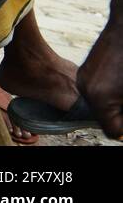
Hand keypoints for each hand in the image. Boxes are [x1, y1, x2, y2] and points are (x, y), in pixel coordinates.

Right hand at [79, 13, 122, 138]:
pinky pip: (95, 91)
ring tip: (122, 87)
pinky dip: (107, 92)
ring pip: (98, 104)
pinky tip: (119, 80)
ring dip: (113, 103)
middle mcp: (85, 90)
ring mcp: (83, 79)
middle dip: (119, 115)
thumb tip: (121, 126)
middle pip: (103, 118)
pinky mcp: (85, 71)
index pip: (111, 130)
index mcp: (99, 98)